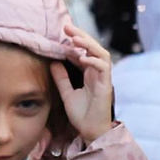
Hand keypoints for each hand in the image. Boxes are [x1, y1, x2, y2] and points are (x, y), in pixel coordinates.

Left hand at [51, 22, 115, 144]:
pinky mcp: (106, 87)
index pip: (84, 52)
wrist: (90, 132)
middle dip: (81, 36)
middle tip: (67, 27)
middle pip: (94, 49)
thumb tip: (53, 62)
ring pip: (101, 55)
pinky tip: (82, 58)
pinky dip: (93, 61)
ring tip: (75, 38)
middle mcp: (97, 74)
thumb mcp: (67, 92)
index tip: (61, 32)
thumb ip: (61, 78)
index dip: (74, 41)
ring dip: (89, 44)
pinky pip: (104, 69)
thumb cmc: (81, 114)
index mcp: (89, 74)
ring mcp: (103, 79)